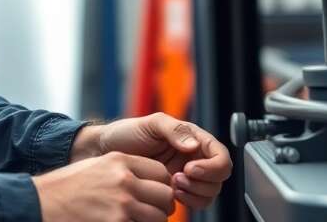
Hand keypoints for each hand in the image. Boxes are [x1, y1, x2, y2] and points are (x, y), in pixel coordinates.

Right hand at [32, 151, 174, 221]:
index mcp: (120, 161)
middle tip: (150, 214)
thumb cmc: (66, 188)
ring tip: (136, 221)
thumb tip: (147, 185)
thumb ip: (123, 171)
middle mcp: (124, 180)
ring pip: (159, 217)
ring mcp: (122, 205)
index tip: (153, 197)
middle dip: (161, 207)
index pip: (161, 173)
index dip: (161, 187)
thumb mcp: (96, 168)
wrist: (40, 204)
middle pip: (165, 195)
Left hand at [72, 113, 232, 210]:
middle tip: (177, 178)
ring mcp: (186, 175)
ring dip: (195, 193)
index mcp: (193, 138)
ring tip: (171, 185)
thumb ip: (175, 130)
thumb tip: (194, 146)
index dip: (213, 166)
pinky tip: (170, 193)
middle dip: (202, 181)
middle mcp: (194, 157)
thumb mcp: (150, 124)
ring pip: (210, 192)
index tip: (190, 168)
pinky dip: (188, 201)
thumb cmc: (127, 133)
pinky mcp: (176, 190)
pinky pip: (195, 201)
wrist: (106, 152)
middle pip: (219, 177)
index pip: (220, 154)